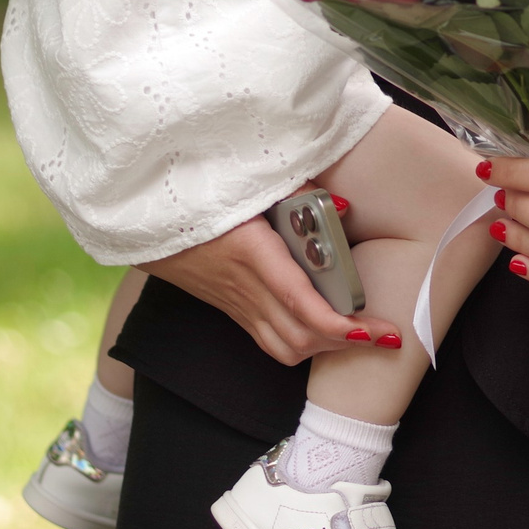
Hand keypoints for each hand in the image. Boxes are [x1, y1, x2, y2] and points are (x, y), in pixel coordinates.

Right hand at [134, 214, 402, 366]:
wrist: (146, 213)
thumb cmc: (201, 188)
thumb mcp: (248, 180)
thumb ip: (298, 190)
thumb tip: (340, 208)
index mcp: (251, 254)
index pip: (301, 304)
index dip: (339, 326)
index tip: (372, 330)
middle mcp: (243, 287)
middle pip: (299, 336)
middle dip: (344, 343)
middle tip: (382, 333)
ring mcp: (234, 303)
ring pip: (283, 347)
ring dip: (323, 348)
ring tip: (356, 336)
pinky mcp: (230, 308)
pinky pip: (269, 341)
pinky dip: (301, 344)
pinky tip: (322, 333)